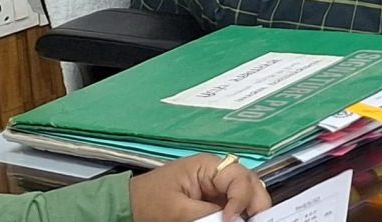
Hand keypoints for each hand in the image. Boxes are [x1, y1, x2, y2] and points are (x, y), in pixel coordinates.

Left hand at [129, 154, 270, 221]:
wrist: (125, 206)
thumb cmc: (147, 202)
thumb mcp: (177, 211)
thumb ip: (207, 216)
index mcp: (209, 166)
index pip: (239, 178)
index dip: (242, 199)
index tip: (232, 219)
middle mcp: (218, 173)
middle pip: (250, 183)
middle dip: (256, 202)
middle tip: (257, 220)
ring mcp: (216, 186)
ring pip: (246, 194)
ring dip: (250, 209)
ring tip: (250, 221)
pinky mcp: (212, 199)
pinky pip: (233, 204)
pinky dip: (238, 214)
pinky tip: (239, 220)